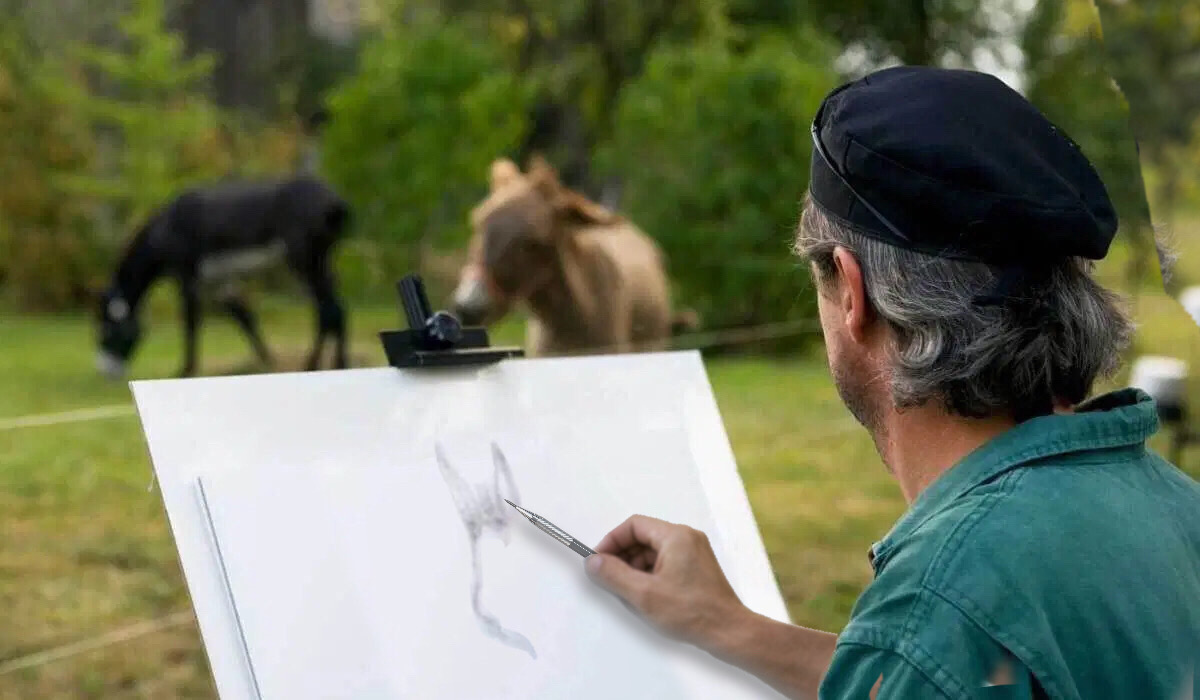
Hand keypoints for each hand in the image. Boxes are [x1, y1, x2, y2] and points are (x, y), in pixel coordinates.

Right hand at [584, 514, 747, 650]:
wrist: (728, 631)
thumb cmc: (693, 612)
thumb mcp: (644, 594)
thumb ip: (614, 575)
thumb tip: (594, 562)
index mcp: (676, 536)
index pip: (634, 525)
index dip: (612, 541)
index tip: (599, 559)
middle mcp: (687, 539)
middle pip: (643, 537)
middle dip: (623, 556)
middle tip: (608, 576)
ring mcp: (694, 553)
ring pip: (653, 551)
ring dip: (635, 567)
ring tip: (627, 590)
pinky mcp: (696, 568)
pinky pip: (665, 562)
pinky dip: (650, 574)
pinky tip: (645, 594)